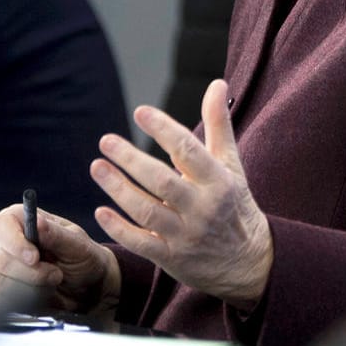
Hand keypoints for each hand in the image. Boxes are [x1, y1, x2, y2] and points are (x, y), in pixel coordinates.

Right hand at [0, 204, 118, 317]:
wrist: (87, 287)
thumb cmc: (83, 258)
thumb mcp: (77, 244)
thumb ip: (56, 234)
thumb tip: (37, 221)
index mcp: (20, 220)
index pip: (2, 226)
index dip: (15, 243)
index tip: (34, 258)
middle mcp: (4, 242)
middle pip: (1, 260)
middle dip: (33, 273)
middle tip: (57, 274)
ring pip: (0, 283)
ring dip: (32, 289)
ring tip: (51, 283)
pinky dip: (23, 302)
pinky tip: (40, 295)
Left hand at [91, 79, 273, 307]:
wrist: (248, 262)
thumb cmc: (234, 204)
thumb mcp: (231, 165)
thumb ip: (219, 124)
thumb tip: (217, 83)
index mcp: (219, 181)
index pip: (188, 151)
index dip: (163, 130)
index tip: (140, 112)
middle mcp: (203, 208)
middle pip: (162, 181)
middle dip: (131, 160)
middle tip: (106, 141)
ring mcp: (186, 235)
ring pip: (147, 211)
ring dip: (118, 189)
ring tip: (97, 167)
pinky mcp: (172, 258)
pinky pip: (141, 243)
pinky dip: (119, 228)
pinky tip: (100, 211)